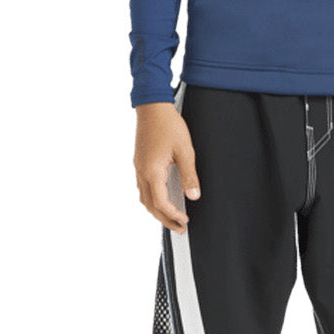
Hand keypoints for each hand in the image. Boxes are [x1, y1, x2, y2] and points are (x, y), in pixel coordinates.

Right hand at [134, 103, 201, 233]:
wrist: (152, 106)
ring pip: (144, 197)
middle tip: (179, 227)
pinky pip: (143, 187)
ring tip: (171, 217)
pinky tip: (163, 197)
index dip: (173, 215)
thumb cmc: (168, 124)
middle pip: (150, 205)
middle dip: (164, 219)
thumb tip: (193, 196)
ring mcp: (139, 167)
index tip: (185, 220)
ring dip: (157, 210)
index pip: (161, 203)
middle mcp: (142, 171)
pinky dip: (152, 198)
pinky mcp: (140, 162)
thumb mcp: (185, 150)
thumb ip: (190, 175)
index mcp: (152, 171)